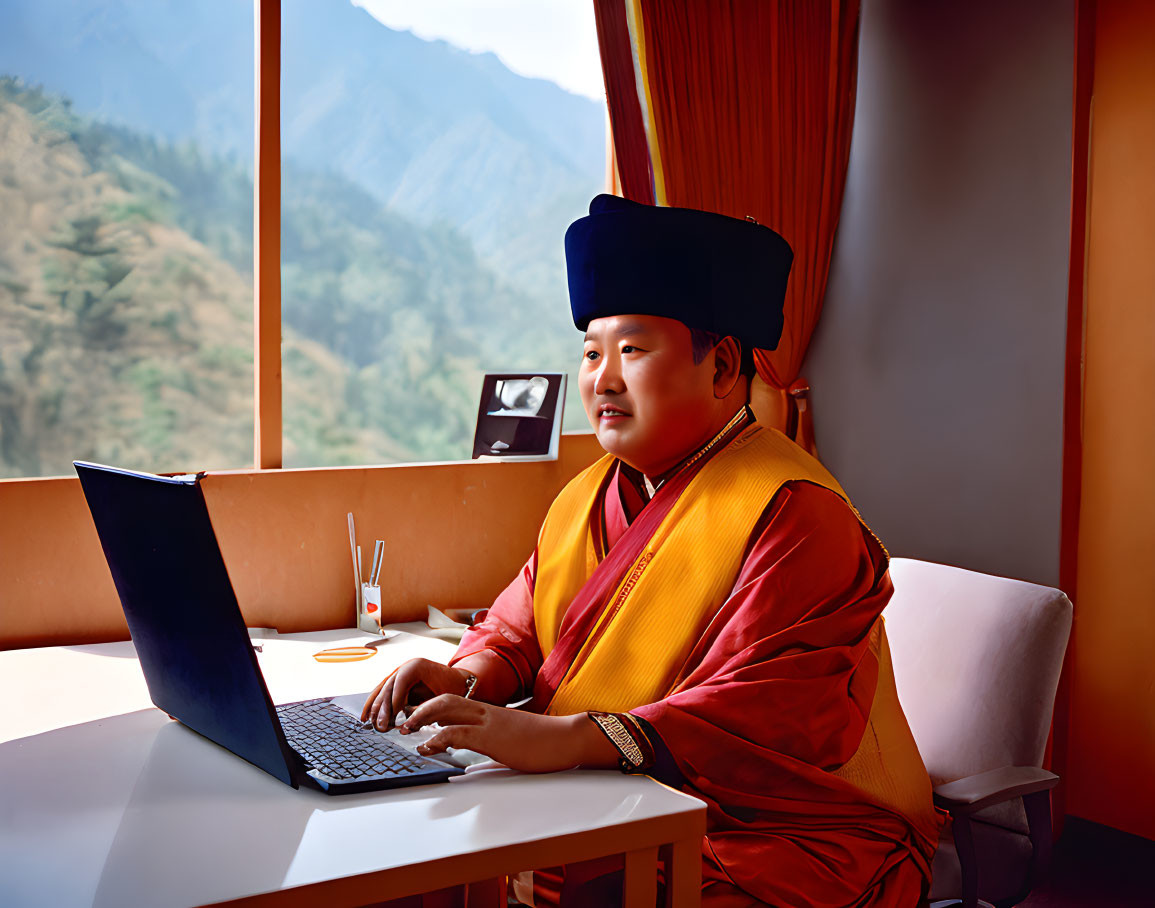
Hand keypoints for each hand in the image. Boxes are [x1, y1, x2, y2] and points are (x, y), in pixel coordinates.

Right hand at [361, 658, 472, 729]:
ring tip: (368, 722)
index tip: (392, 716)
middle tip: (380, 725)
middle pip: (388, 687)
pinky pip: (381, 693)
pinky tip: (366, 716)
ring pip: (381, 690)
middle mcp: (404, 667)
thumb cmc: (451, 687)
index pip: (401, 681)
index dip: (395, 699)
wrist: (455, 680)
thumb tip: (408, 718)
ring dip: (374, 707)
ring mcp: (398, 674)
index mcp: (416, 666)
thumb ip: (425, 704)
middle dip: (383, 708)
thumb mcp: (442, 693)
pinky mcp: (395, 683)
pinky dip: (373, 704)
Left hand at [399, 695, 615, 772]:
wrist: (566, 739)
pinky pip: (457, 733)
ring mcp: (489, 722)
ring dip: (421, 718)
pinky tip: (427, 747)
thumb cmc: (544, 742)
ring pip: (446, 709)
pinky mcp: (492, 737)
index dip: (432, 707)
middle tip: (403, 720)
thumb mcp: (510, 742)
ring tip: (406, 730)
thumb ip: (489, 746)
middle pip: (445, 698)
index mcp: (490, 712)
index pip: (455, 701)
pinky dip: (436, 738)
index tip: (416, 717)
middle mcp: (486, 711)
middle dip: (420, 707)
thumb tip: (472, 761)